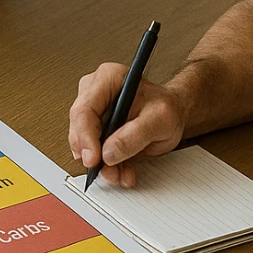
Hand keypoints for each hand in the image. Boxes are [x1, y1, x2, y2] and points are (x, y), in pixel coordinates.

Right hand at [68, 62, 188, 188]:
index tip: (94, 158)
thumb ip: (134, 135)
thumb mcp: (159, 120)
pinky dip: (106, 164)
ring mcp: (94, 109)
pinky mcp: (95, 127)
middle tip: (108, 171)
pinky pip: (92, 149)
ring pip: (83, 141)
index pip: (85, 109)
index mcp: (109, 78)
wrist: (173, 113)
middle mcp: (96, 91)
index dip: (85, 137)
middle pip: (79, 126)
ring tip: (120, 173)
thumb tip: (109, 152)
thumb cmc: (166, 108)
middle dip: (93, 154)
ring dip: (101, 163)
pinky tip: (120, 170)